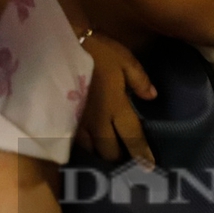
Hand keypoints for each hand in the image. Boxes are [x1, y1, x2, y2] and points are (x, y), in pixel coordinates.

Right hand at [74, 34, 156, 165]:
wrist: (61, 45)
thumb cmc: (97, 51)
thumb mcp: (125, 59)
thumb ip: (139, 79)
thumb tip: (152, 97)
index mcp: (116, 107)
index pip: (132, 137)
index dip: (141, 153)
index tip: (149, 167)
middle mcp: (98, 121)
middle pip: (109, 151)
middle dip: (118, 157)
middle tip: (124, 156)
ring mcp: (79, 121)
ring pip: (91, 149)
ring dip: (100, 152)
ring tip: (105, 151)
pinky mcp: (64, 118)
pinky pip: (76, 140)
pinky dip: (85, 144)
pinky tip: (87, 141)